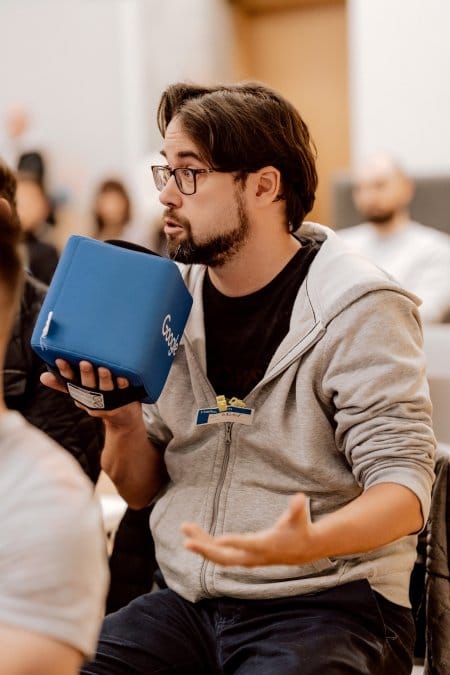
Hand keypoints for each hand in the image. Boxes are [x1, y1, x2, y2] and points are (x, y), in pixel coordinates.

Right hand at [40, 359, 139, 422]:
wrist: (123, 421)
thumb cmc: (100, 400)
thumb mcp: (81, 395)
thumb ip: (63, 385)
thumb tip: (43, 377)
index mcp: (81, 394)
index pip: (70, 383)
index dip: (65, 372)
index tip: (60, 360)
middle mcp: (93, 399)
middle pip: (88, 386)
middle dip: (86, 374)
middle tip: (84, 362)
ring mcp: (109, 402)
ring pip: (106, 389)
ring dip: (104, 379)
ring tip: (103, 368)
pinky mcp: (123, 403)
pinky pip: (124, 392)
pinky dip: (123, 385)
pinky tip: (123, 377)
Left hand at [181, 493, 317, 566]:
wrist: (302, 550)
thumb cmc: (299, 529)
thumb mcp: (299, 518)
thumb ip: (297, 509)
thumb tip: (301, 497)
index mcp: (266, 545)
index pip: (248, 545)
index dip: (235, 543)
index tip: (219, 539)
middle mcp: (253, 556)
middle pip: (225, 557)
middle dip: (205, 549)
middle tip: (186, 541)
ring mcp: (245, 558)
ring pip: (218, 556)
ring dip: (201, 543)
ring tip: (184, 528)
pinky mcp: (241, 556)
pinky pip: (219, 553)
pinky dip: (206, 544)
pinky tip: (193, 533)